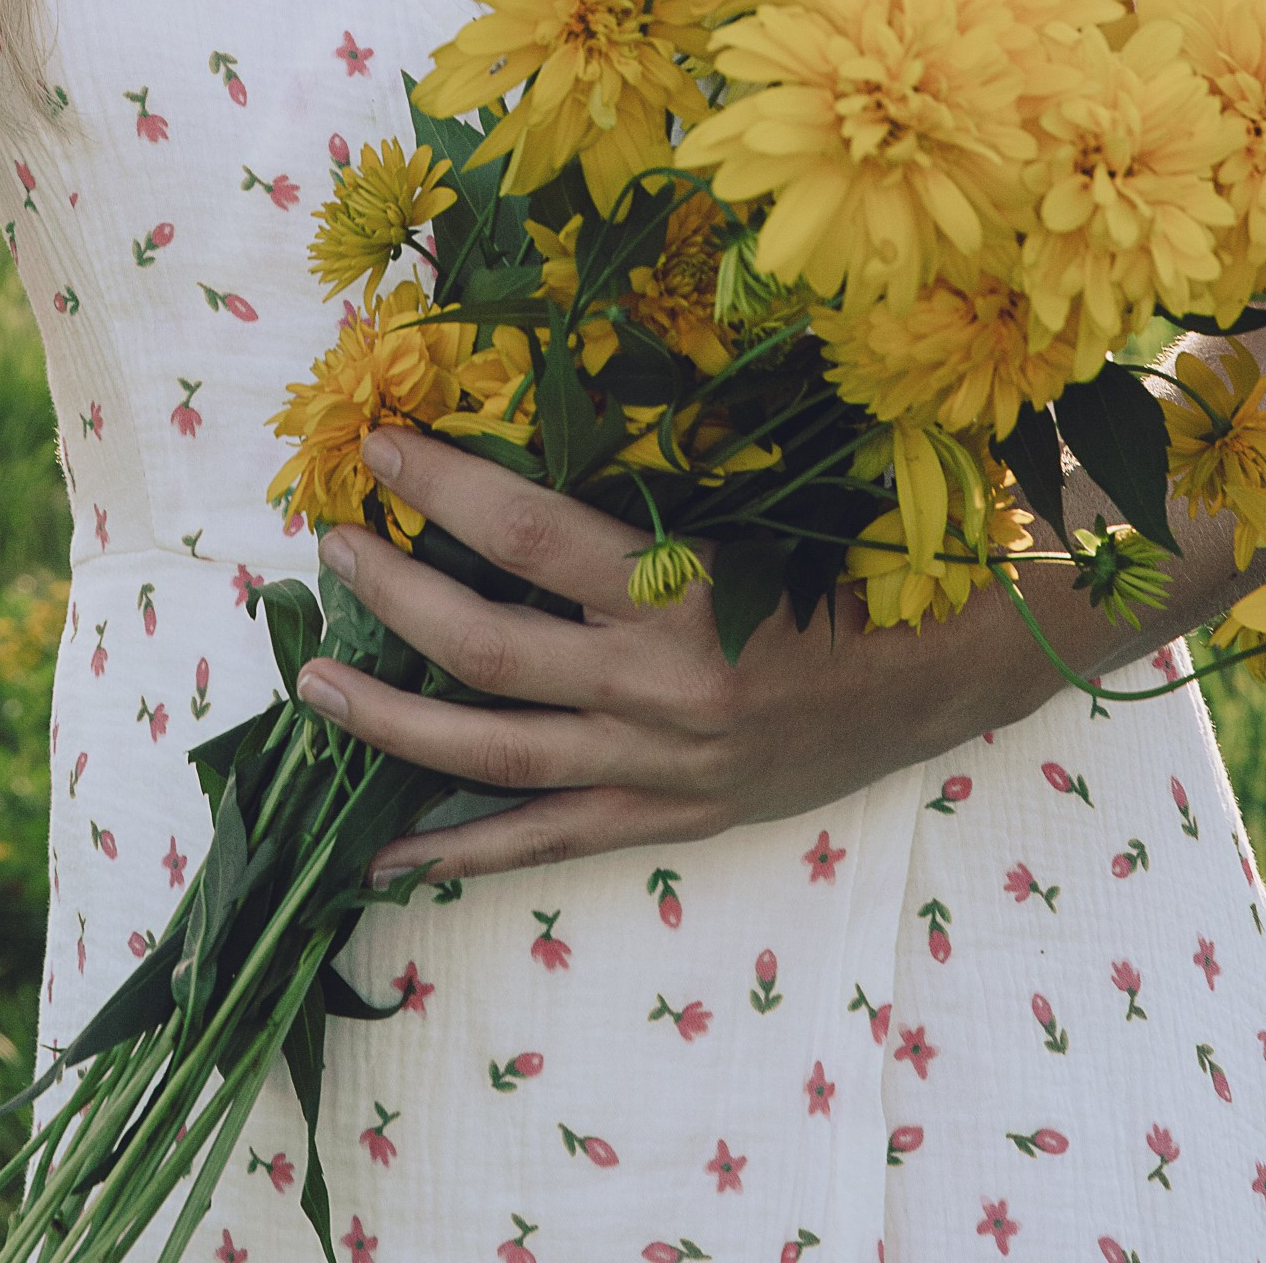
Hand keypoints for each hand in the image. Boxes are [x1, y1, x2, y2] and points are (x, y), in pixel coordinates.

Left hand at [293, 425, 1067, 886]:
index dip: (439, 484)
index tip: (377, 445)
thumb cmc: (854, 553)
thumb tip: (534, 413)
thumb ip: (650, 479)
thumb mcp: (755, 497)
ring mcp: (660, 766)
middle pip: (484, 644)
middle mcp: (659, 686)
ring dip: (391, 719)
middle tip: (327, 546)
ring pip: (493, 754)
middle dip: (392, 592)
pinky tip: (385, 851)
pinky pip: (549, 841)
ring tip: (314, 687)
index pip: (525, 528)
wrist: (952, 664)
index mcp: (682, 588)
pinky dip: (463, 848)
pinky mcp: (672, 818)